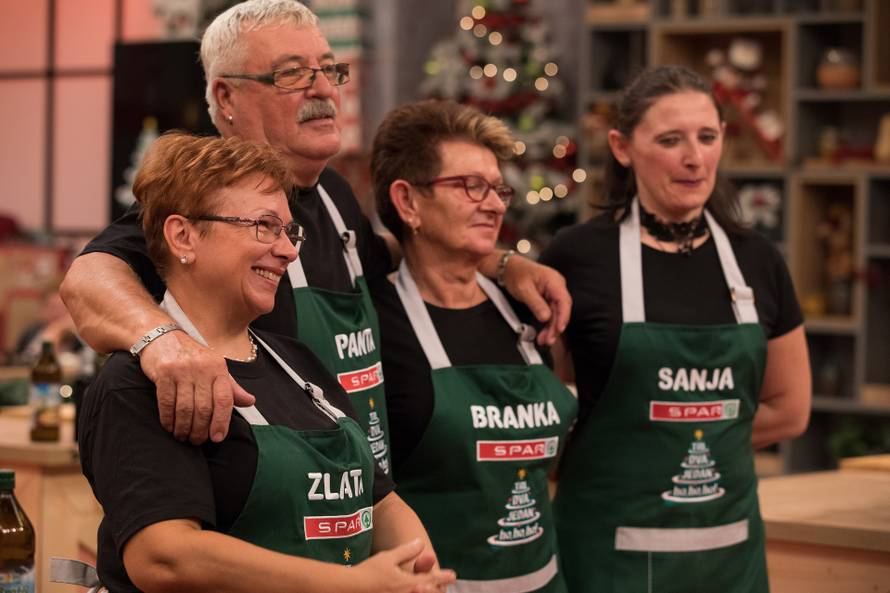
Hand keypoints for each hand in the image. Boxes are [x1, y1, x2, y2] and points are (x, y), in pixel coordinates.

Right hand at [139, 330, 254, 443]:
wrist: (162, 337)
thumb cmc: (192, 357)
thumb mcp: (215, 368)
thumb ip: (231, 388)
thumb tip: (250, 401)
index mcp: (219, 368)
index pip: (224, 400)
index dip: (222, 422)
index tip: (217, 438)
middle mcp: (202, 368)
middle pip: (204, 408)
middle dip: (200, 430)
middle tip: (197, 440)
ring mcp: (182, 370)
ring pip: (185, 408)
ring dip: (183, 428)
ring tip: (183, 436)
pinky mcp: (163, 373)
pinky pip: (166, 403)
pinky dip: (168, 419)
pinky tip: (169, 426)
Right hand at [353, 539, 455, 592]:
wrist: (349, 588)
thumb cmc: (368, 572)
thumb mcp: (388, 558)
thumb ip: (406, 551)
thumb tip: (421, 542)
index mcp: (407, 583)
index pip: (430, 580)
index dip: (442, 577)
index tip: (452, 575)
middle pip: (426, 592)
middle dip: (435, 589)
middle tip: (442, 587)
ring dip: (425, 591)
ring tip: (429, 586)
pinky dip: (413, 592)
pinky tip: (413, 589)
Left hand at [502, 256, 571, 345]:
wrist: (509, 268)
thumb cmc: (516, 273)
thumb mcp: (524, 289)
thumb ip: (536, 303)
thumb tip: (546, 317)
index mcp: (554, 281)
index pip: (564, 301)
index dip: (563, 316)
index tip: (559, 328)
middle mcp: (557, 287)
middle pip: (561, 310)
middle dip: (555, 327)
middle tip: (548, 340)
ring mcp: (553, 293)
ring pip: (556, 314)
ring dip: (551, 328)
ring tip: (544, 340)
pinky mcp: (548, 299)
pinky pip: (551, 313)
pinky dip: (547, 324)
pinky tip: (543, 334)